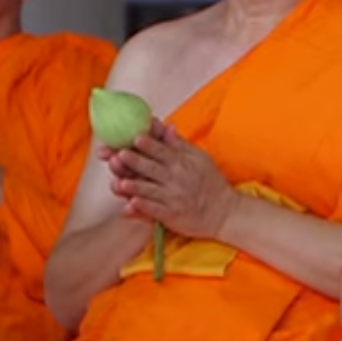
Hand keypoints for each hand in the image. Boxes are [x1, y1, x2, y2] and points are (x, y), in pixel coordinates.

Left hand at [108, 119, 234, 239]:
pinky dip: (143, 208)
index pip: (162, 151)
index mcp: (181, 162)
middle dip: (135, 162)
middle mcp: (176, 178)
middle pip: (152, 168)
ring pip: (150, 190)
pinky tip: (130, 205)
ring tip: (119, 183)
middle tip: (120, 155)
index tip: (136, 138)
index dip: (148, 145)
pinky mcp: (171, 215)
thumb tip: (167, 126)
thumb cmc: (209, 182)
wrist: (222, 212)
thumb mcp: (199, 157)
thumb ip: (179, 143)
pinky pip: (154, 211)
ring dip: (134, 186)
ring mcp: (172, 197)